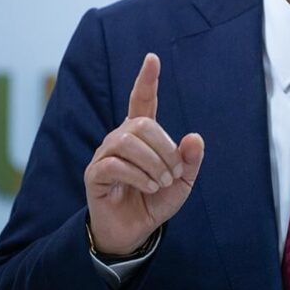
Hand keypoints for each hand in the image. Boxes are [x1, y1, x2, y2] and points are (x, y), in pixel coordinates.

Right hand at [84, 53, 204, 254]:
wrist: (135, 231)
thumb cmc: (155, 201)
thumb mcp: (182, 182)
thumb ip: (190, 160)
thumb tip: (195, 138)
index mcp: (142, 135)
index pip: (141, 100)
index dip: (147, 80)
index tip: (152, 58)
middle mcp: (120, 138)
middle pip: (142, 124)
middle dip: (165, 148)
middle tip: (174, 173)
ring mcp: (105, 154)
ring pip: (128, 141)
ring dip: (153, 163)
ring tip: (161, 182)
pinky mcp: (95, 174)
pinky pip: (114, 164)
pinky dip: (138, 175)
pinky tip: (149, 187)